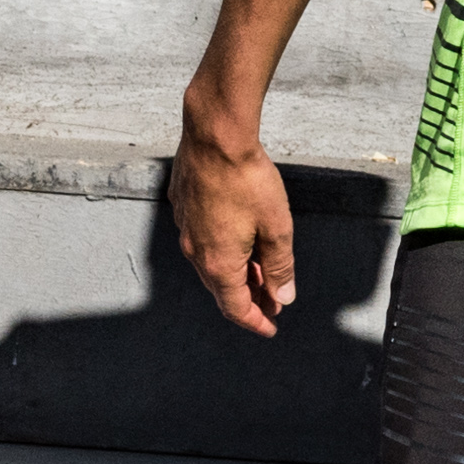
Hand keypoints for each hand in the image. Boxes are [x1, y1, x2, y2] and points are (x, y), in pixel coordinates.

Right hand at [171, 104, 296, 337]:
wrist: (216, 136)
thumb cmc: (248, 180)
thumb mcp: (276, 228)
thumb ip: (280, 267)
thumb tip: (282, 296)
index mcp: (218, 263)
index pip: (235, 307)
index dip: (255, 321)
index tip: (271, 327)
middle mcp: (195, 251)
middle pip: (222, 288)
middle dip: (248, 298)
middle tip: (272, 301)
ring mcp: (185, 228)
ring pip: (211, 264)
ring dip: (236, 274)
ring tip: (261, 272)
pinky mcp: (182, 207)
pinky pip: (202, 240)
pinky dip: (223, 250)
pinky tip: (240, 239)